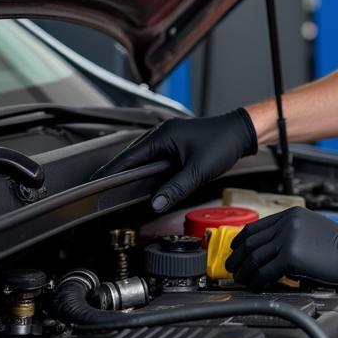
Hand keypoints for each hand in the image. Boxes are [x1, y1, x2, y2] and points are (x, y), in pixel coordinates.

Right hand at [93, 109, 257, 211]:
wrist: (240, 133)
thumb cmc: (222, 144)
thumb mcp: (198, 171)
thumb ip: (176, 188)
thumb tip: (156, 204)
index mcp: (162, 136)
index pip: (128, 157)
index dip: (112, 171)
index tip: (97, 183)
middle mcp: (161, 134)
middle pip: (132, 156)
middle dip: (119, 172)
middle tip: (104, 189)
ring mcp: (168, 137)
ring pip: (143, 156)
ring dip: (133, 170)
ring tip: (119, 186)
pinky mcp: (175, 142)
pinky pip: (154, 155)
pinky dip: (146, 167)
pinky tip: (144, 178)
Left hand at [225, 208, 337, 288]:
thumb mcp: (311, 229)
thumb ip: (289, 233)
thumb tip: (269, 249)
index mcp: (291, 215)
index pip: (256, 227)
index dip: (241, 241)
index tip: (236, 251)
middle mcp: (287, 223)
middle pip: (250, 241)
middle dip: (237, 257)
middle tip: (233, 269)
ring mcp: (288, 239)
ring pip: (254, 257)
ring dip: (244, 271)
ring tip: (242, 279)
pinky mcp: (291, 257)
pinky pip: (265, 271)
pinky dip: (257, 281)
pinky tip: (258, 285)